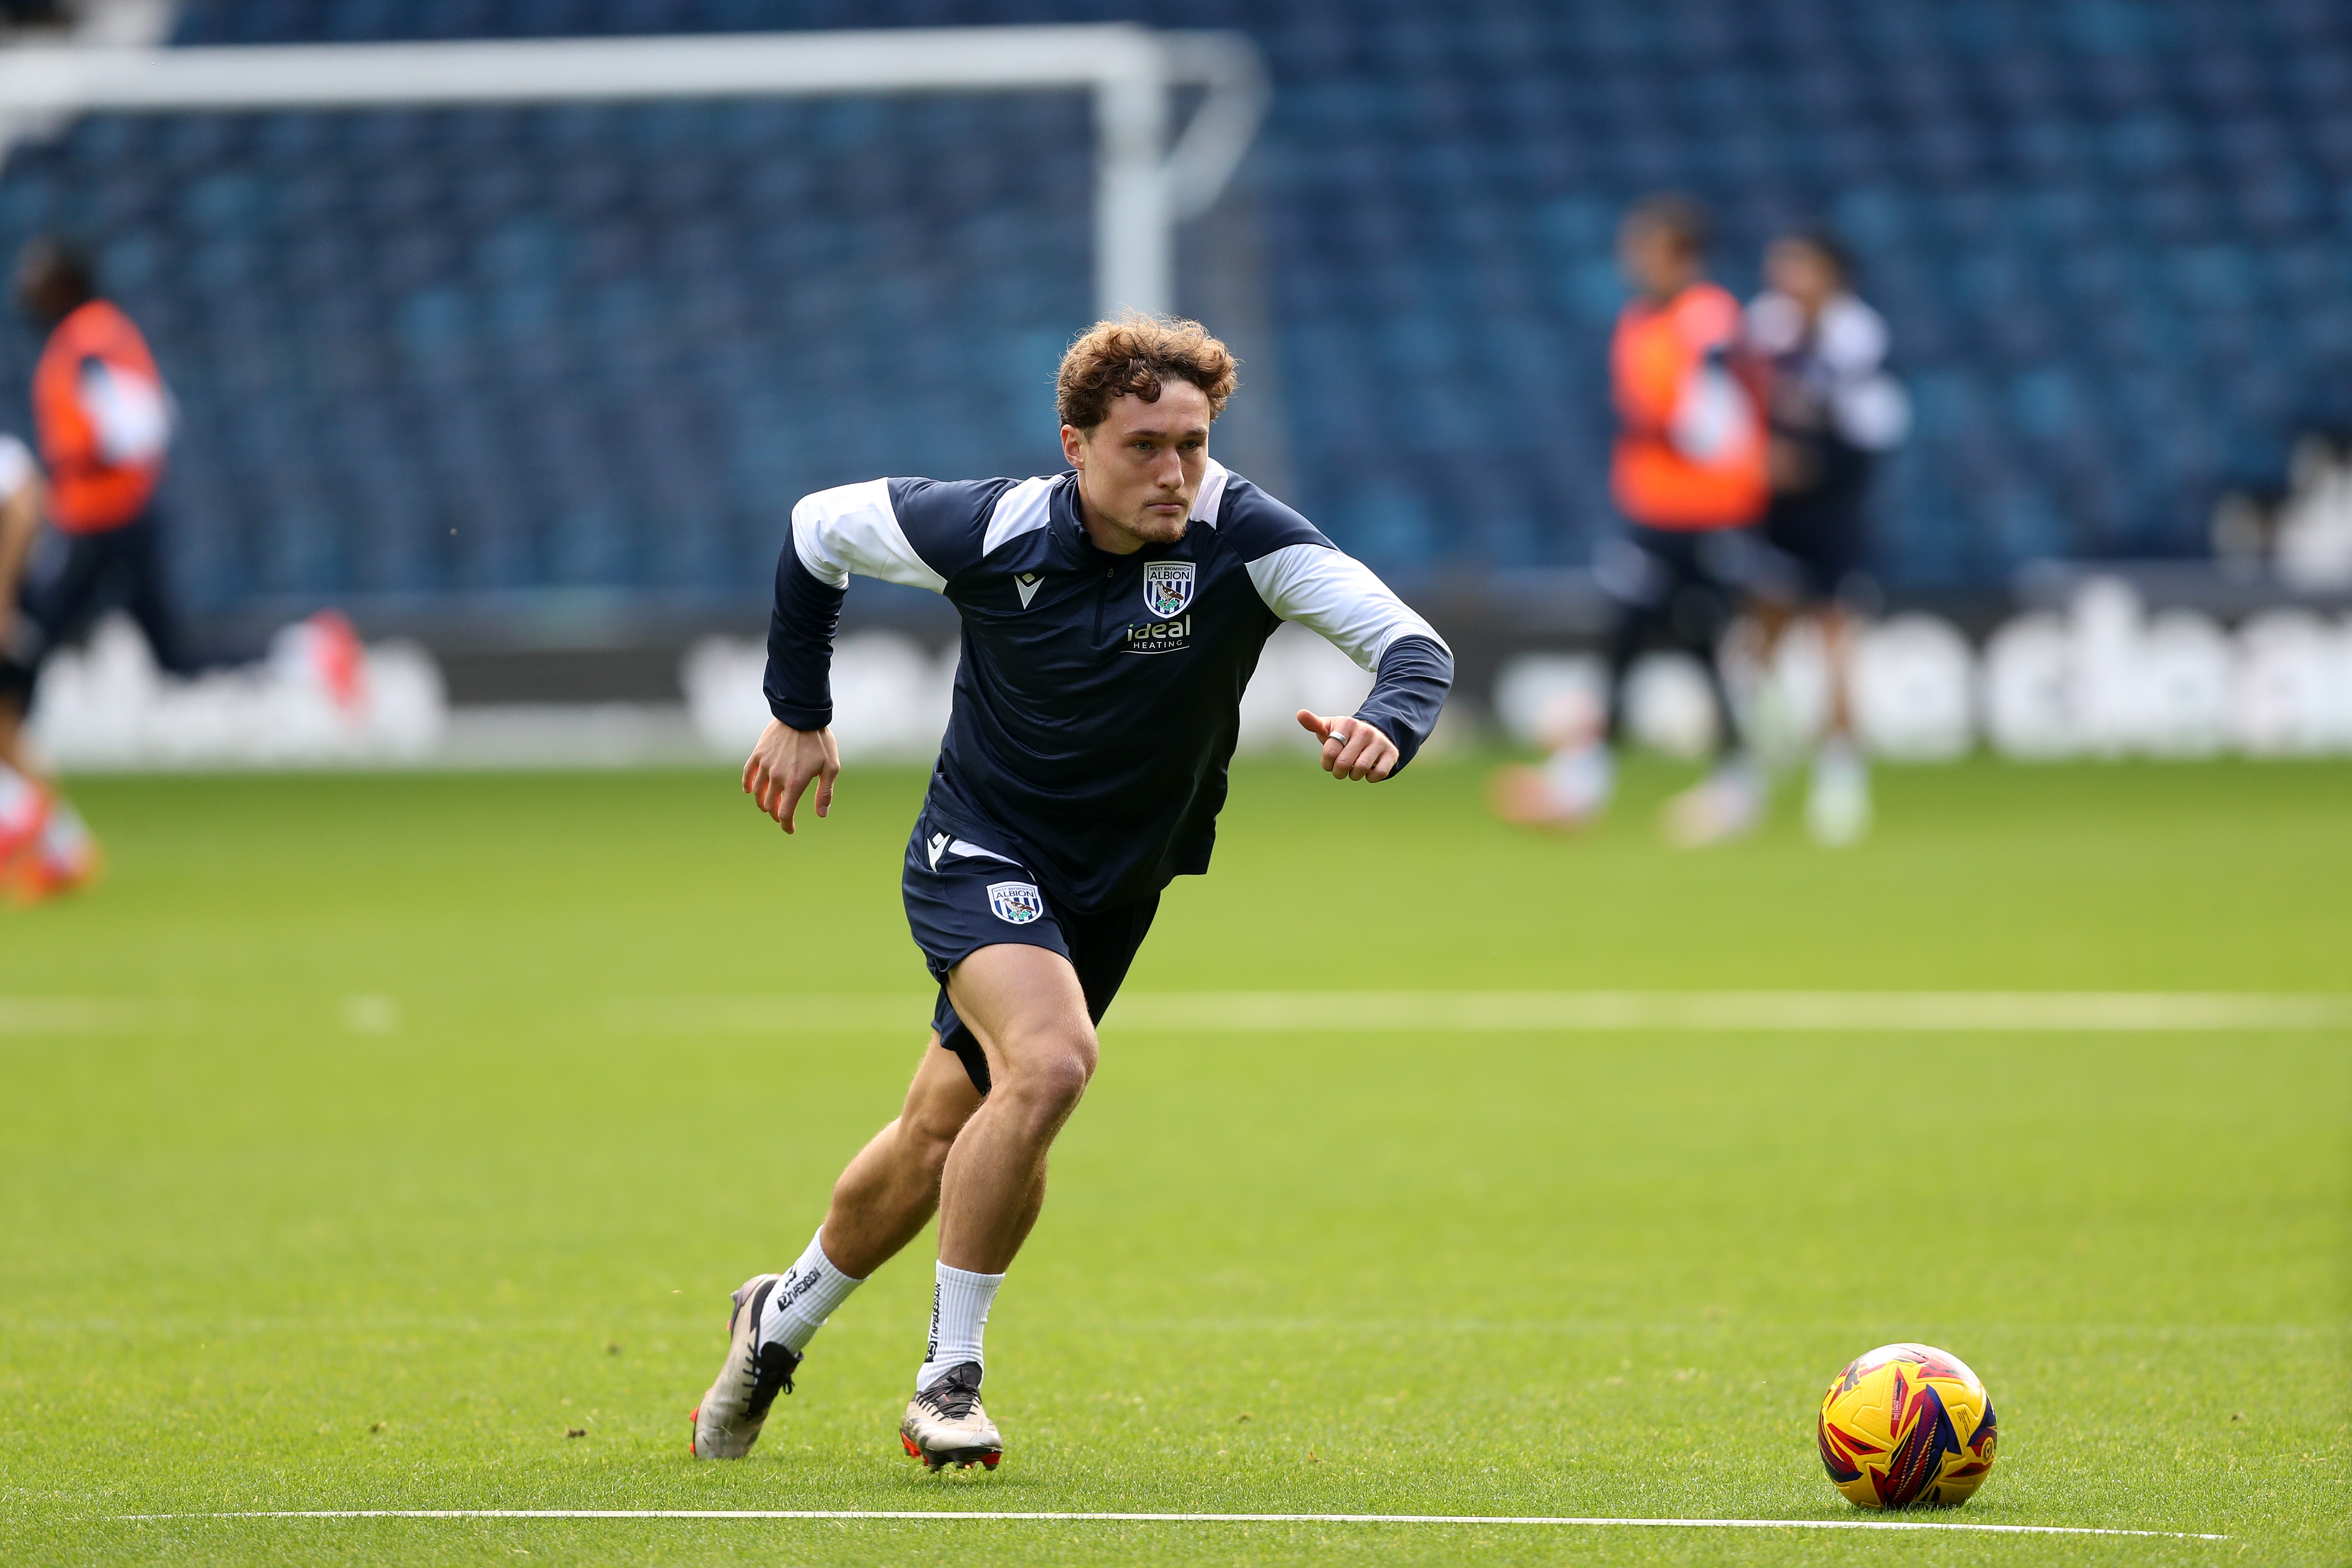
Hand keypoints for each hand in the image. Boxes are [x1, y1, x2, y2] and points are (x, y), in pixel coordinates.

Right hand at [742, 718, 839, 832]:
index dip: (785, 824)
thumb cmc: (820, 741)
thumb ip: (825, 792)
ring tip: (767, 805)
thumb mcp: (831, 767)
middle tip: (782, 815)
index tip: (789, 829)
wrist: (803, 714)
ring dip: (762, 802)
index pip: (784, 813)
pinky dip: (747, 784)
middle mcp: (777, 777)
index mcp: (795, 782)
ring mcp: (765, 765)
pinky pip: (748, 773)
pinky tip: (750, 790)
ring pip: (757, 792)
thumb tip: (821, 814)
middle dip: (775, 814)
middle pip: (770, 805)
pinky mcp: (758, 754)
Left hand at [1296, 710, 1397, 781]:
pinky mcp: (1391, 753)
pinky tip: (1368, 771)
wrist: (1373, 733)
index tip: (1330, 761)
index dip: (1327, 763)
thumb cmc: (1344, 735)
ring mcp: (1379, 741)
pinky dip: (1370, 778)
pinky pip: (1378, 774)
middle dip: (1338, 772)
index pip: (1330, 752)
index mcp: (1347, 723)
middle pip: (1344, 763)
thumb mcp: (1329, 728)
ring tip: (1353, 769)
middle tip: (1340, 769)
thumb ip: (1314, 724)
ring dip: (1353, 776)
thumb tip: (1299, 714)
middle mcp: (1365, 730)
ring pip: (1360, 769)